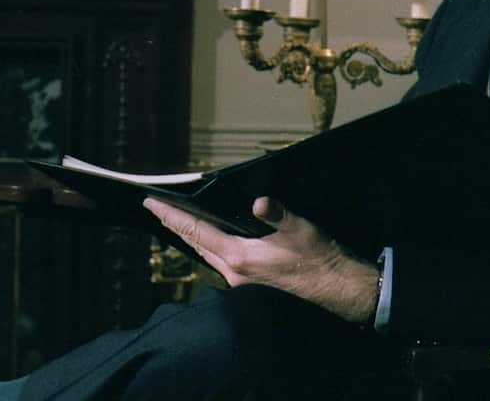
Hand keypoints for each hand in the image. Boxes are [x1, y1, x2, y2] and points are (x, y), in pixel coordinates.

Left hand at [143, 195, 380, 323]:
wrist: (338, 288)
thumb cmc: (319, 259)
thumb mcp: (300, 230)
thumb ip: (277, 214)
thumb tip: (259, 202)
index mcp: (240, 258)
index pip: (197, 232)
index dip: (172, 217)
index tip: (151, 204)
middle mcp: (235, 272)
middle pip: (196, 245)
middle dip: (176, 226)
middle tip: (158, 210)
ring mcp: (242, 282)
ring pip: (207, 255)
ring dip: (192, 238)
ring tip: (179, 221)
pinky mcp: (251, 286)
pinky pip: (221, 263)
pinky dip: (210, 248)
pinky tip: (212, 240)